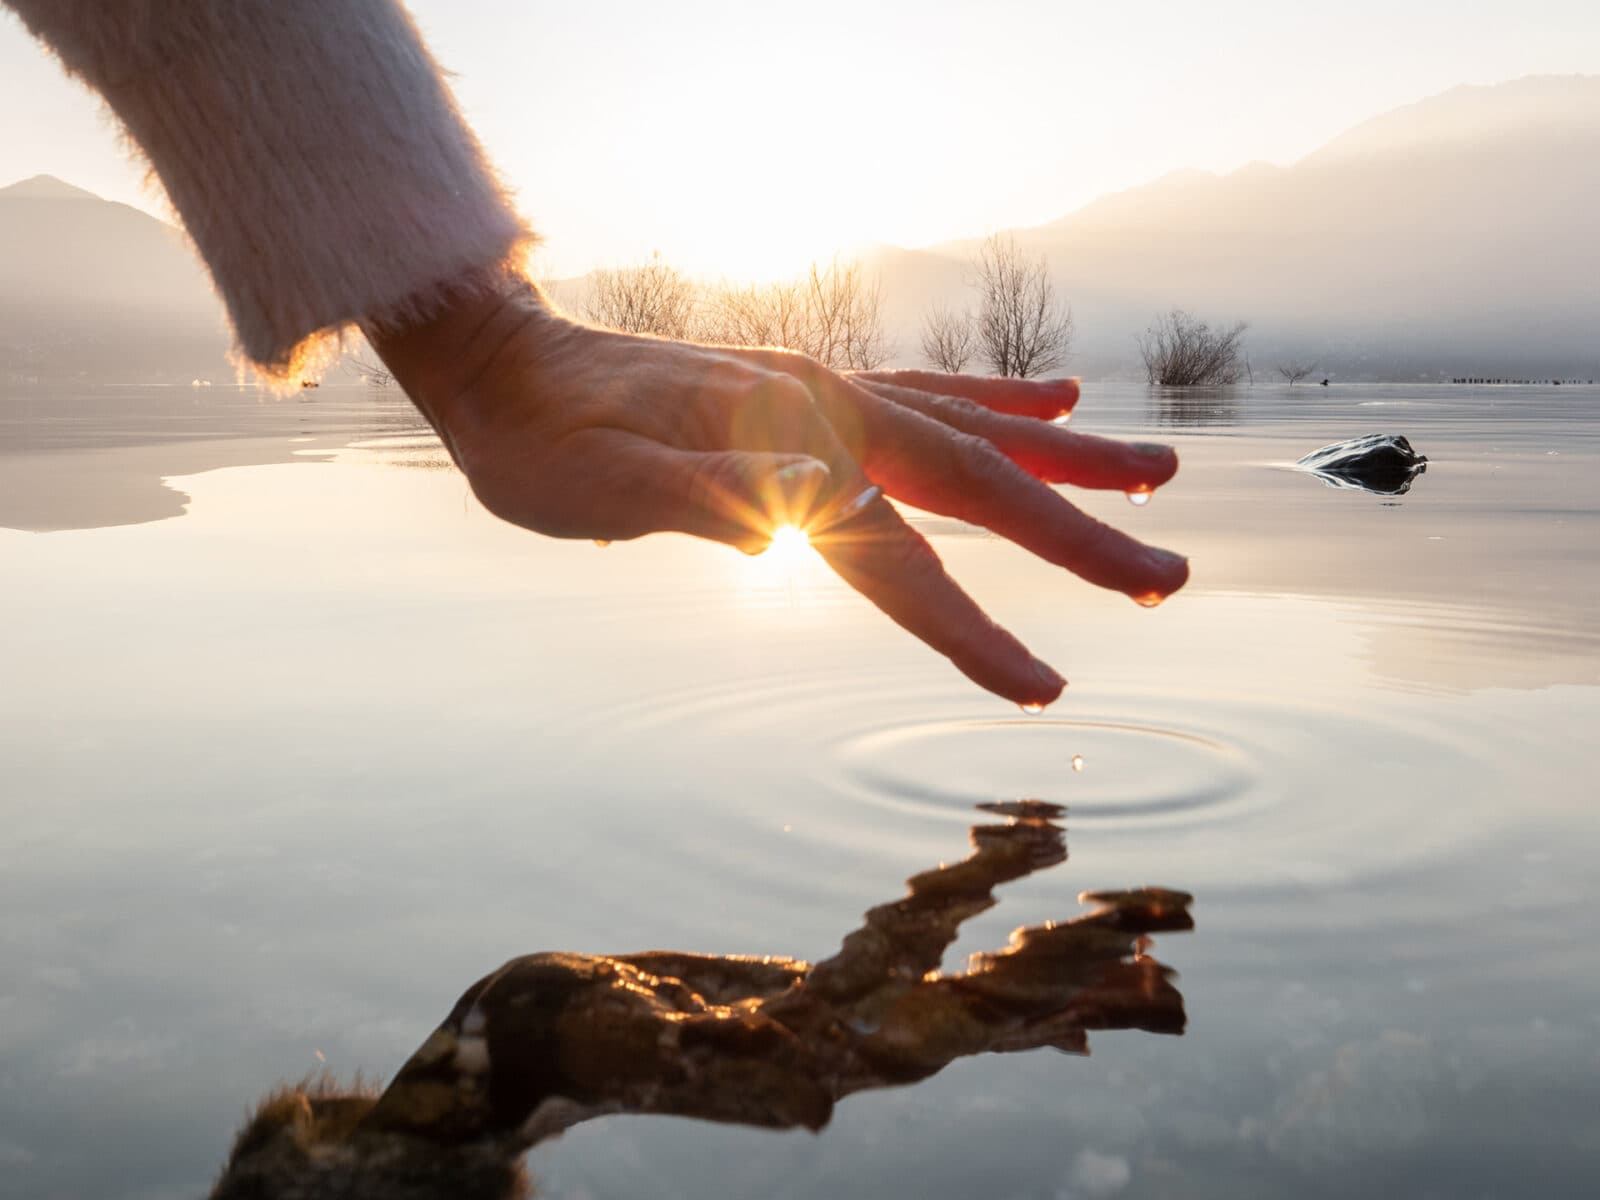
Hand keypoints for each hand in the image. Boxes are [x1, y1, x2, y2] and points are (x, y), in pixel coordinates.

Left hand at [368, 276, 1187, 706]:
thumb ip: (699, 494)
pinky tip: (1056, 393)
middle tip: (1169, 578)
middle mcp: (825, 409)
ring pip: (974, 431)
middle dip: (1076, 536)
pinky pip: (932, 395)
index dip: (970, 628)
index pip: (897, 557)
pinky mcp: (814, 390)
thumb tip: (808, 508)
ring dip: (1069, 459)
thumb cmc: (538, 445)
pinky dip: (1000, 400)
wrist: (502, 367)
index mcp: (784, 447)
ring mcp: (827, 393)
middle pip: (975, 482)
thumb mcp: (596, 483)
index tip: (1042, 689)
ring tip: (1159, 475)